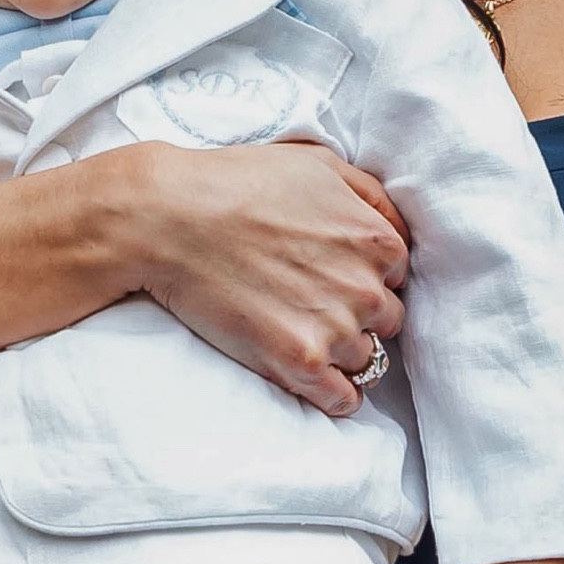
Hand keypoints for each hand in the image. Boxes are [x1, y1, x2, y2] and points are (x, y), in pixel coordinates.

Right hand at [130, 142, 408, 417]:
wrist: (167, 219)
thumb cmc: (236, 182)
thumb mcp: (318, 163)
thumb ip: (370, 195)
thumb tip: (396, 231)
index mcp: (376, 241)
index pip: (396, 276)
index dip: (364, 276)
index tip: (331, 276)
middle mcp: (365, 288)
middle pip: (386, 321)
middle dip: (357, 315)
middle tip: (313, 305)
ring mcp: (335, 329)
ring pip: (367, 360)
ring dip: (342, 353)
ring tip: (301, 334)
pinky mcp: (300, 364)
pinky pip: (344, 400)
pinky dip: (334, 394)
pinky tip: (311, 376)